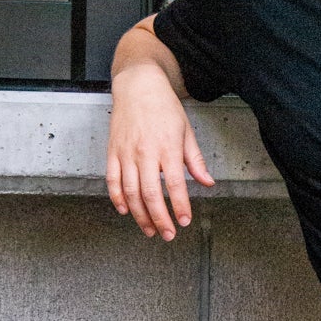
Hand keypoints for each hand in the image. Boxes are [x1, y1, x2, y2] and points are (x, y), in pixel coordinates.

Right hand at [106, 62, 212, 238]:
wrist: (138, 86)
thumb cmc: (164, 108)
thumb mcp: (186, 131)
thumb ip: (195, 160)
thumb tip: (207, 183)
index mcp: (167, 148)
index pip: (175, 184)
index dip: (180, 205)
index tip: (184, 220)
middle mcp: (145, 152)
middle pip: (151, 194)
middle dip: (160, 218)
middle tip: (168, 234)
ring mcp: (126, 153)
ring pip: (130, 192)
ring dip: (140, 214)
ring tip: (149, 229)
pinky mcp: (112, 152)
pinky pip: (112, 181)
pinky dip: (117, 198)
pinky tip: (126, 210)